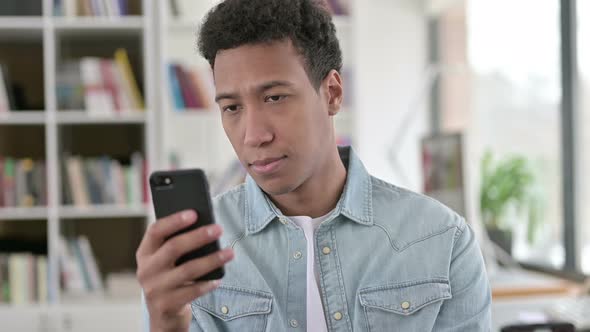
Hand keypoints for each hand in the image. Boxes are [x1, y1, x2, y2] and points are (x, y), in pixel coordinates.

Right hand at [136, 210, 233, 331]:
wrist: (163, 313)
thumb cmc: (170, 277)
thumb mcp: (166, 261)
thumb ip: (176, 244)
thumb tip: (205, 226)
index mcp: (145, 253)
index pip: (155, 231)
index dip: (174, 221)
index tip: (194, 213)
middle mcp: (146, 270)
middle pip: (173, 248)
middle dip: (198, 236)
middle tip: (218, 229)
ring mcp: (155, 289)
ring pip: (187, 270)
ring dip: (211, 260)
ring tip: (229, 252)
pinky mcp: (166, 305)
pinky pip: (192, 292)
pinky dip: (207, 284)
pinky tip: (219, 279)